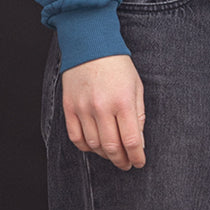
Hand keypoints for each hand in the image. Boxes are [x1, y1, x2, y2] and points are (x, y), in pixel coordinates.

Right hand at [61, 54, 146, 169]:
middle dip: (122, 160)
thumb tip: (138, 139)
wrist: (90, 45)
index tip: (139, 163)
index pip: (132, 140)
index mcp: (123, 101)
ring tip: (113, 155)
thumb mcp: (136, 85)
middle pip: (112, 147)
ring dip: (105, 155)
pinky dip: (86, 148)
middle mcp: (102, 108)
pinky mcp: (69, 108)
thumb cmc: (118, 65)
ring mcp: (83, 109)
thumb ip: (138, 113)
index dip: (137, 156)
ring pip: (94, 145)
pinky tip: (95, 147)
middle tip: (127, 164)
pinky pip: (76, 138)